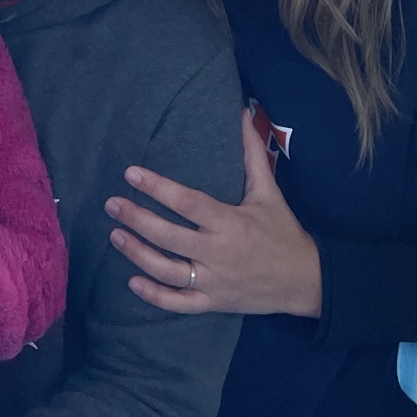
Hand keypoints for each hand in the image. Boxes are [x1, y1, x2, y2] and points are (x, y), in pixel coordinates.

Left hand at [105, 108, 321, 317]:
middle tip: (111, 204)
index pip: (187, 203)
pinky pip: (179, 302)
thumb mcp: (269, 192)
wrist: (306, 281)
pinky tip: (132, 282)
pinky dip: (155, 296)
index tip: (131, 173)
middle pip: (169, 236)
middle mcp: (218, 252)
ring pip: (167, 270)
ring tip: (115, 236)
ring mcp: (214, 281)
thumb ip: (252, 153)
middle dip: (136, 219)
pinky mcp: (213, 302)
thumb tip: (244, 114)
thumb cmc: (283, 232)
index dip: (157, 188)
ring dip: (137, 254)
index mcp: (230, 222)